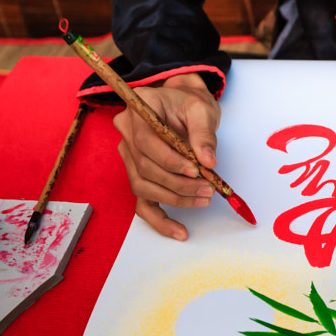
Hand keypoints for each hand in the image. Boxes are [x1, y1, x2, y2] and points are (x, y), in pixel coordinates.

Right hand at [113, 73, 221, 239]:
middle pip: (145, 168)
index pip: (146, 142)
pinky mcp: (138, 174)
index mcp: (138, 110)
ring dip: (174, 198)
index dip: (170, 160)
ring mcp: (129, 155)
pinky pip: (142, 202)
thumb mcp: (202, 109)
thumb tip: (208, 161)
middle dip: (178, 183)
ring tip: (203, 198)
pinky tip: (179, 231)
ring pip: (143, 187)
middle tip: (208, 188)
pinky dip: (159, 220)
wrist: (183, 105)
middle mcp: (127, 133)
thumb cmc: (190, 104)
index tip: (196, 170)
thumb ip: (204, 133)